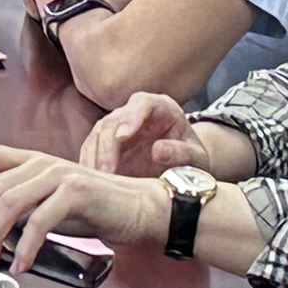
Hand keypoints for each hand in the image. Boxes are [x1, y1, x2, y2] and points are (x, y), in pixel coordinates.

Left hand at [0, 140, 163, 270]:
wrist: (142, 208)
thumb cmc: (96, 208)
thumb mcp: (50, 205)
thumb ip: (22, 210)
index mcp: (31, 161)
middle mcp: (40, 162)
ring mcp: (58, 174)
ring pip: (8, 202)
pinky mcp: (77, 191)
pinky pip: (40, 220)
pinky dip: (26, 245)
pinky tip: (23, 262)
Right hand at [83, 90, 206, 176]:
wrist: (182, 166)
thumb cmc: (193, 159)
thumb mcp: (198, 158)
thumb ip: (182, 152)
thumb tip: (157, 151)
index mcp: (160, 106)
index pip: (142, 103)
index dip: (131, 117)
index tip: (123, 136)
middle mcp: (134, 112)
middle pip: (113, 121)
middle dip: (107, 146)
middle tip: (106, 171)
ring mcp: (117, 127)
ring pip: (97, 136)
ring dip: (94, 158)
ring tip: (96, 183)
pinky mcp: (106, 145)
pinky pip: (91, 152)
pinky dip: (89, 166)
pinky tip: (91, 184)